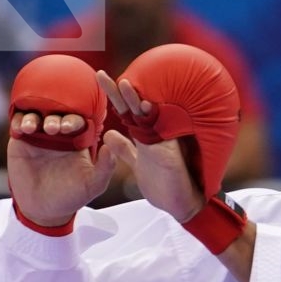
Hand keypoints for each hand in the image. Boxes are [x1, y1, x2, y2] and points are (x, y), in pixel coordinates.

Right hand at [8, 109, 116, 225]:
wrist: (44, 210)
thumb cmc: (72, 196)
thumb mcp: (93, 184)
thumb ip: (106, 167)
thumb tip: (111, 146)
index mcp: (79, 138)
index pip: (79, 119)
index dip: (74, 118)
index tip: (70, 126)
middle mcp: (59, 132)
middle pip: (57, 113)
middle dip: (55, 116)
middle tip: (52, 128)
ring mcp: (39, 134)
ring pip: (37, 114)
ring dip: (34, 116)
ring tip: (33, 127)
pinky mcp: (21, 140)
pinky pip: (18, 123)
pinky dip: (18, 121)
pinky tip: (21, 128)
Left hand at [97, 71, 203, 221]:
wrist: (181, 205)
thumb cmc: (163, 184)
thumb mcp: (137, 164)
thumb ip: (124, 149)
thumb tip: (108, 134)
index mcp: (144, 136)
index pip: (126, 112)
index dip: (113, 97)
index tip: (99, 79)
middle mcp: (154, 135)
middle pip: (134, 109)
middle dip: (118, 92)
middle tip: (101, 76)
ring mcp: (164, 144)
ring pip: (149, 117)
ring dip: (136, 101)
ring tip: (124, 84)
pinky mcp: (171, 156)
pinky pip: (163, 137)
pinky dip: (156, 124)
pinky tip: (147, 107)